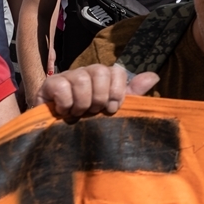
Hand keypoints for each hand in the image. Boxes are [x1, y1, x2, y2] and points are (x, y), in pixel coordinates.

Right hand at [36, 64, 159, 121]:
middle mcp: (86, 72)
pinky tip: (65, 112)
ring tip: (79, 114)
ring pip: (81, 78)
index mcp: (103, 77)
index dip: (117, 91)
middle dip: (100, 97)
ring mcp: (67, 76)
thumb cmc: (89, 120)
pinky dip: (66, 103)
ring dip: (82, 102)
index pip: (117, 71)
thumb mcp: (113, 109)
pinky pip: (61, 86)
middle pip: (100, 71)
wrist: (58, 133)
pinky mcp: (49, 84)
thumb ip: (132, 94)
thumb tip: (154, 76)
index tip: (113, 108)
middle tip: (93, 111)